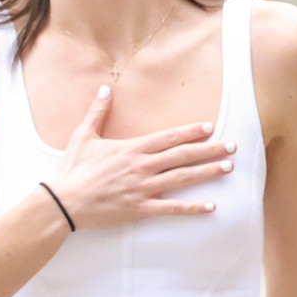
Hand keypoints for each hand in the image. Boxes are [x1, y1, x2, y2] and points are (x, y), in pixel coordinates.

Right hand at [46, 85, 234, 229]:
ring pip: (182, 179)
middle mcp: (142, 166)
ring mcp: (143, 188)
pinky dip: (192, 208)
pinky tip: (211, 206)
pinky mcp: (140, 209)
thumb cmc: (73, 169)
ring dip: (207, 173)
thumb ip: (98, 111)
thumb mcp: (84, 136)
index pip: (168, 137)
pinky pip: (172, 208)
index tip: (210, 127)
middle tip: (233, 147)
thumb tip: (105, 88)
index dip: (191, 132)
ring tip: (228, 168)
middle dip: (210, 150)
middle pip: (183, 156)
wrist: (64, 201)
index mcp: (132, 149)